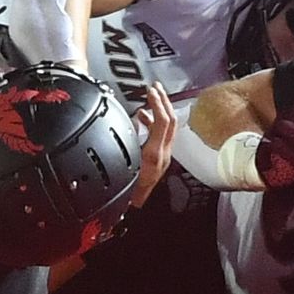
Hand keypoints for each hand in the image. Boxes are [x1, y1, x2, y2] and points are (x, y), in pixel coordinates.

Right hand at [132, 83, 177, 205]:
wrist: (132, 207)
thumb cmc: (125, 190)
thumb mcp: (122, 163)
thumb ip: (127, 141)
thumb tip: (130, 120)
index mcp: (154, 154)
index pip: (163, 121)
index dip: (157, 103)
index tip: (149, 90)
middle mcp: (163, 154)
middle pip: (171, 121)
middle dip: (164, 101)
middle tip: (155, 87)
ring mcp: (164, 157)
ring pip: (169, 127)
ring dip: (161, 109)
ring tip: (152, 97)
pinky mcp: (160, 159)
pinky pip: (162, 134)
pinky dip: (155, 120)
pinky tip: (143, 117)